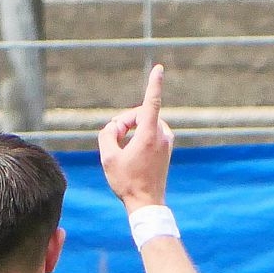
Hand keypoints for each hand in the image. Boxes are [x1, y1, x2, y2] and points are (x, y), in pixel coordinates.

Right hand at [98, 65, 174, 209]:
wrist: (146, 204)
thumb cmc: (127, 182)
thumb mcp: (108, 157)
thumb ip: (107, 134)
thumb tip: (115, 126)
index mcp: (149, 135)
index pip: (151, 103)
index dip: (154, 84)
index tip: (159, 68)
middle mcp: (162, 136)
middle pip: (140, 114)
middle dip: (125, 121)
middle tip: (113, 137)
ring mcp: (166, 142)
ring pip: (145, 123)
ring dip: (131, 129)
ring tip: (120, 147)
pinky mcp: (166, 148)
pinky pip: (149, 132)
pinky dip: (138, 136)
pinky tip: (129, 149)